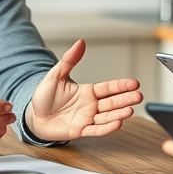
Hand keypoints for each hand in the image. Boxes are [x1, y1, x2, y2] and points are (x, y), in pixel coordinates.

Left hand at [27, 40, 142, 141]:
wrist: (33, 116)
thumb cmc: (44, 96)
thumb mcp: (56, 75)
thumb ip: (69, 60)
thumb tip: (80, 42)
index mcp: (87, 91)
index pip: (108, 88)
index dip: (121, 85)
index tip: (134, 83)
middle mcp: (90, 105)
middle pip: (112, 102)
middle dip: (126, 99)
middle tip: (139, 96)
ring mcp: (87, 118)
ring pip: (107, 116)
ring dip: (119, 113)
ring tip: (130, 110)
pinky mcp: (80, 131)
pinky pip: (96, 130)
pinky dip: (107, 128)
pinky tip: (117, 124)